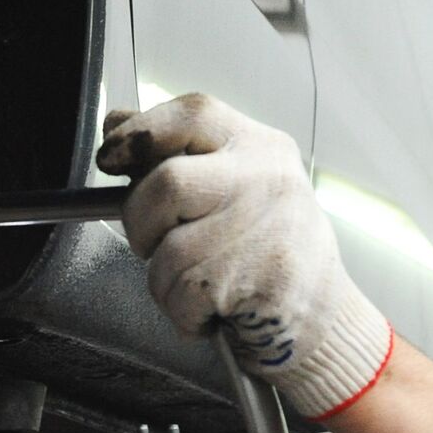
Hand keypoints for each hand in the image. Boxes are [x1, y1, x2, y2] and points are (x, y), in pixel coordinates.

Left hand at [97, 93, 392, 418]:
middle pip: (166, 185)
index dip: (140, 132)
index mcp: (259, 147)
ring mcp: (266, 229)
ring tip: (195, 287)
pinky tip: (211, 310)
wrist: (323, 317)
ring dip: (162, 281)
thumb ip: (176, 154)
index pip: (193, 114)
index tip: (109, 156)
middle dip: (140, 222)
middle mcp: (267, 180)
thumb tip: (118, 123)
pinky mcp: (260, 280)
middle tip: (154, 244)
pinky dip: (182, 313)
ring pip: (166, 251)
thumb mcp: (233, 187)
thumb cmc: (266, 252)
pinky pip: (180, 294)